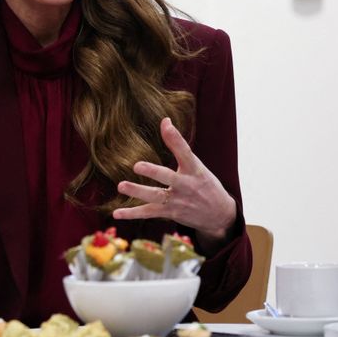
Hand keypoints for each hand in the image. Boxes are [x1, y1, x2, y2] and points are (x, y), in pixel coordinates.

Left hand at [112, 117, 236, 248]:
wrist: (220, 215)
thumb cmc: (204, 184)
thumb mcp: (197, 165)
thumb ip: (179, 147)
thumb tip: (165, 121)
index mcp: (194, 170)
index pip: (185, 151)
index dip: (175, 138)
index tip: (165, 123)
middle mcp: (186, 185)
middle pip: (168, 177)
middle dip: (153, 172)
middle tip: (137, 166)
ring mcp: (177, 200)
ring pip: (155, 196)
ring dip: (138, 192)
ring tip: (121, 186)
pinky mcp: (170, 213)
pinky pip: (149, 213)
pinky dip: (132, 214)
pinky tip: (117, 213)